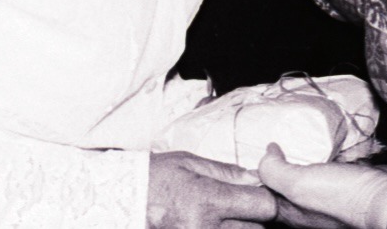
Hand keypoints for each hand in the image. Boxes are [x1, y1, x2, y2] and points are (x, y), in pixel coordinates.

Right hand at [147, 150, 277, 228]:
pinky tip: (215, 224)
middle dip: (254, 217)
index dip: (266, 197)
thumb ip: (228, 172)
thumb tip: (258, 177)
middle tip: (240, 205)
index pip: (263, 205)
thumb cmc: (153, 177)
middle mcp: (205, 228)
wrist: (120, 200)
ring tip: (224, 216)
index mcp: (207, 200)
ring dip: (240, 227)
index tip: (259, 192)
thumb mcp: (190, 163)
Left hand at [256, 144, 386, 228]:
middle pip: (283, 187)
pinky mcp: (345, 186)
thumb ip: (274, 170)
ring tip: (293, 139)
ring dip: (300, 160)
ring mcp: (327, 199)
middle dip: (277, 167)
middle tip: (272, 143)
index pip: (263, 197)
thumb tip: (268, 152)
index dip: (255, 177)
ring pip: (306, 177)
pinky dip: (323, 157)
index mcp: (291, 214)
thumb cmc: (341, 196)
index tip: (252, 153)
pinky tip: (322, 144)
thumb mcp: (297, 183)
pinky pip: (327, 169)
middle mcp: (307, 211)